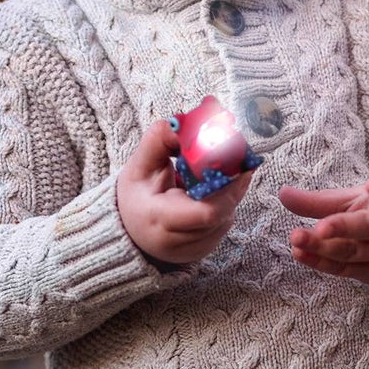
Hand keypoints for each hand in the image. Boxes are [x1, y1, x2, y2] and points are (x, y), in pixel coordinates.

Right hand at [116, 120, 254, 267]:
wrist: (131, 231)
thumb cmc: (136, 196)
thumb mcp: (139, 166)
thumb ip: (159, 141)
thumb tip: (185, 120)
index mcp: (159, 220)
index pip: (207, 211)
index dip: (228, 186)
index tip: (235, 159)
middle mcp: (180, 241)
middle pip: (223, 211)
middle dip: (232, 182)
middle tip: (236, 157)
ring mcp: (196, 248)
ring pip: (228, 215)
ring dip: (229, 190)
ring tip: (216, 172)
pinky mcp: (207, 248)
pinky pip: (225, 220)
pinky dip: (224, 200)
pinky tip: (210, 189)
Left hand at [279, 175, 368, 289]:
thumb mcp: (357, 203)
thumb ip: (321, 201)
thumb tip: (282, 193)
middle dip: (344, 227)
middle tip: (322, 226)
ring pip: (353, 252)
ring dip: (323, 247)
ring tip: (297, 238)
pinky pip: (344, 269)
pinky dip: (321, 262)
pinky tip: (300, 254)